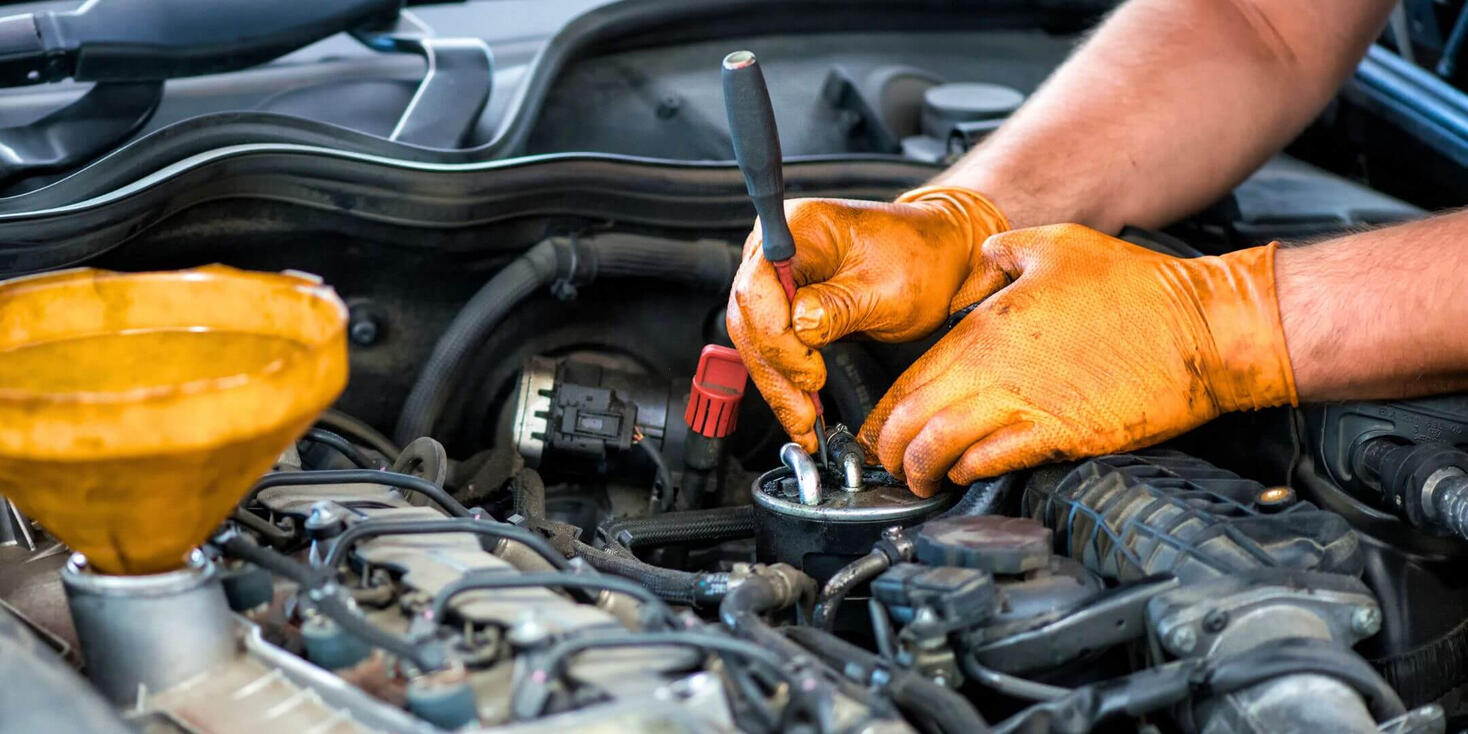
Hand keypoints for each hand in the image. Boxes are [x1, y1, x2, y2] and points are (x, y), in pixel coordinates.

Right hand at [726, 186, 1008, 451]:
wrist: (938, 257)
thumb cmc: (920, 259)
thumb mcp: (889, 288)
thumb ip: (840, 307)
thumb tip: (800, 328)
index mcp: (798, 228)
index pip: (759, 287)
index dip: (777, 337)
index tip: (810, 372)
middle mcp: (776, 249)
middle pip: (750, 318)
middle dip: (775, 371)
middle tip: (803, 413)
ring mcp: (776, 277)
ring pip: (755, 340)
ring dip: (777, 384)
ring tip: (803, 423)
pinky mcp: (784, 305)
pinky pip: (772, 347)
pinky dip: (785, 380)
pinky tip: (800, 409)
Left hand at [858, 224, 1297, 496]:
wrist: (1203, 329)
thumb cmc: (1138, 288)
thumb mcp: (1058, 245)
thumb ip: (1005, 252)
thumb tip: (983, 255)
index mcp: (987, 326)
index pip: (911, 376)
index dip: (884, 410)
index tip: (876, 428)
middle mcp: (996, 367)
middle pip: (915, 417)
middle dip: (889, 449)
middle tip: (885, 463)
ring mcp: (1028, 404)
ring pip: (944, 446)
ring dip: (922, 468)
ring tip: (918, 479)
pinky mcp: (1062, 434)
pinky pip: (995, 460)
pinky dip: (970, 471)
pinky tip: (964, 474)